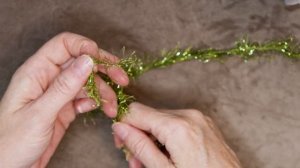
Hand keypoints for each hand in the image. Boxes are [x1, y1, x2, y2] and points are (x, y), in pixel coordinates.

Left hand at [0, 32, 128, 167]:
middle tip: (122, 79)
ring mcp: (58, 94)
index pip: (64, 45)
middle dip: (103, 69)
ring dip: (104, 92)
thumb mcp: (39, 113)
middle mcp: (49, 79)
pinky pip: (86, 98)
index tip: (104, 61)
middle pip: (81, 62)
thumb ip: (64, 86)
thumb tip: (87, 61)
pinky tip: (102, 110)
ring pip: (87, 82)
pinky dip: (97, 103)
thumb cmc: (11, 142)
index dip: (85, 47)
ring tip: (113, 107)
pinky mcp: (65, 108)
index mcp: (36, 72)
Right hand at [112, 103, 240, 167]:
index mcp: (178, 126)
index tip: (121, 143)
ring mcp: (200, 119)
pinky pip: (178, 123)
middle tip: (136, 162)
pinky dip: (167, 137)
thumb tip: (120, 128)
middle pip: (149, 116)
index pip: (136, 112)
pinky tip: (167, 155)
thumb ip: (140, 147)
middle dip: (139, 136)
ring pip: (163, 120)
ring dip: (152, 139)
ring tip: (152, 162)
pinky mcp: (205, 124)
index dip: (123, 126)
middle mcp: (190, 116)